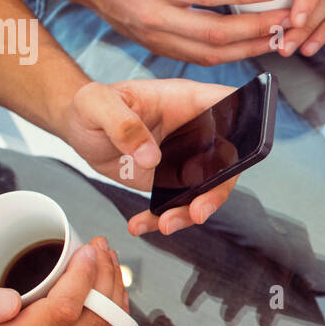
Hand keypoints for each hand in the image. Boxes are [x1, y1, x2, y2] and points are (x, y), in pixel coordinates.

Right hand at [0, 238, 128, 325]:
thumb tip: (9, 300)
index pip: (61, 314)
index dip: (83, 278)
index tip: (89, 249)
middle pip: (92, 324)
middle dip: (106, 280)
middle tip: (103, 248)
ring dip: (115, 298)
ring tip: (108, 265)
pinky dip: (114, 323)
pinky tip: (108, 297)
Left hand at [56, 79, 241, 235]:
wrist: (78, 129)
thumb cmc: (90, 105)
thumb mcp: (96, 104)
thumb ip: (122, 124)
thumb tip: (150, 156)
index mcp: (186, 101)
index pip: (229, 106)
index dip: (246, 125)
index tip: (240, 154)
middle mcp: (194, 130)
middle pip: (225, 160)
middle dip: (216, 191)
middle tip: (197, 213)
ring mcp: (184, 157)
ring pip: (204, 189)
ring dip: (188, 212)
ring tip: (165, 225)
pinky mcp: (168, 179)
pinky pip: (176, 203)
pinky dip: (160, 218)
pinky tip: (142, 224)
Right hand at [79, 0, 291, 64]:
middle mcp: (155, 15)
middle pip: (214, 34)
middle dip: (256, 30)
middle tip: (285, 20)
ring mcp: (154, 37)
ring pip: (209, 55)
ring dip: (248, 49)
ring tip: (276, 39)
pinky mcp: (156, 49)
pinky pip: (197, 59)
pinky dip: (228, 56)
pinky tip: (250, 47)